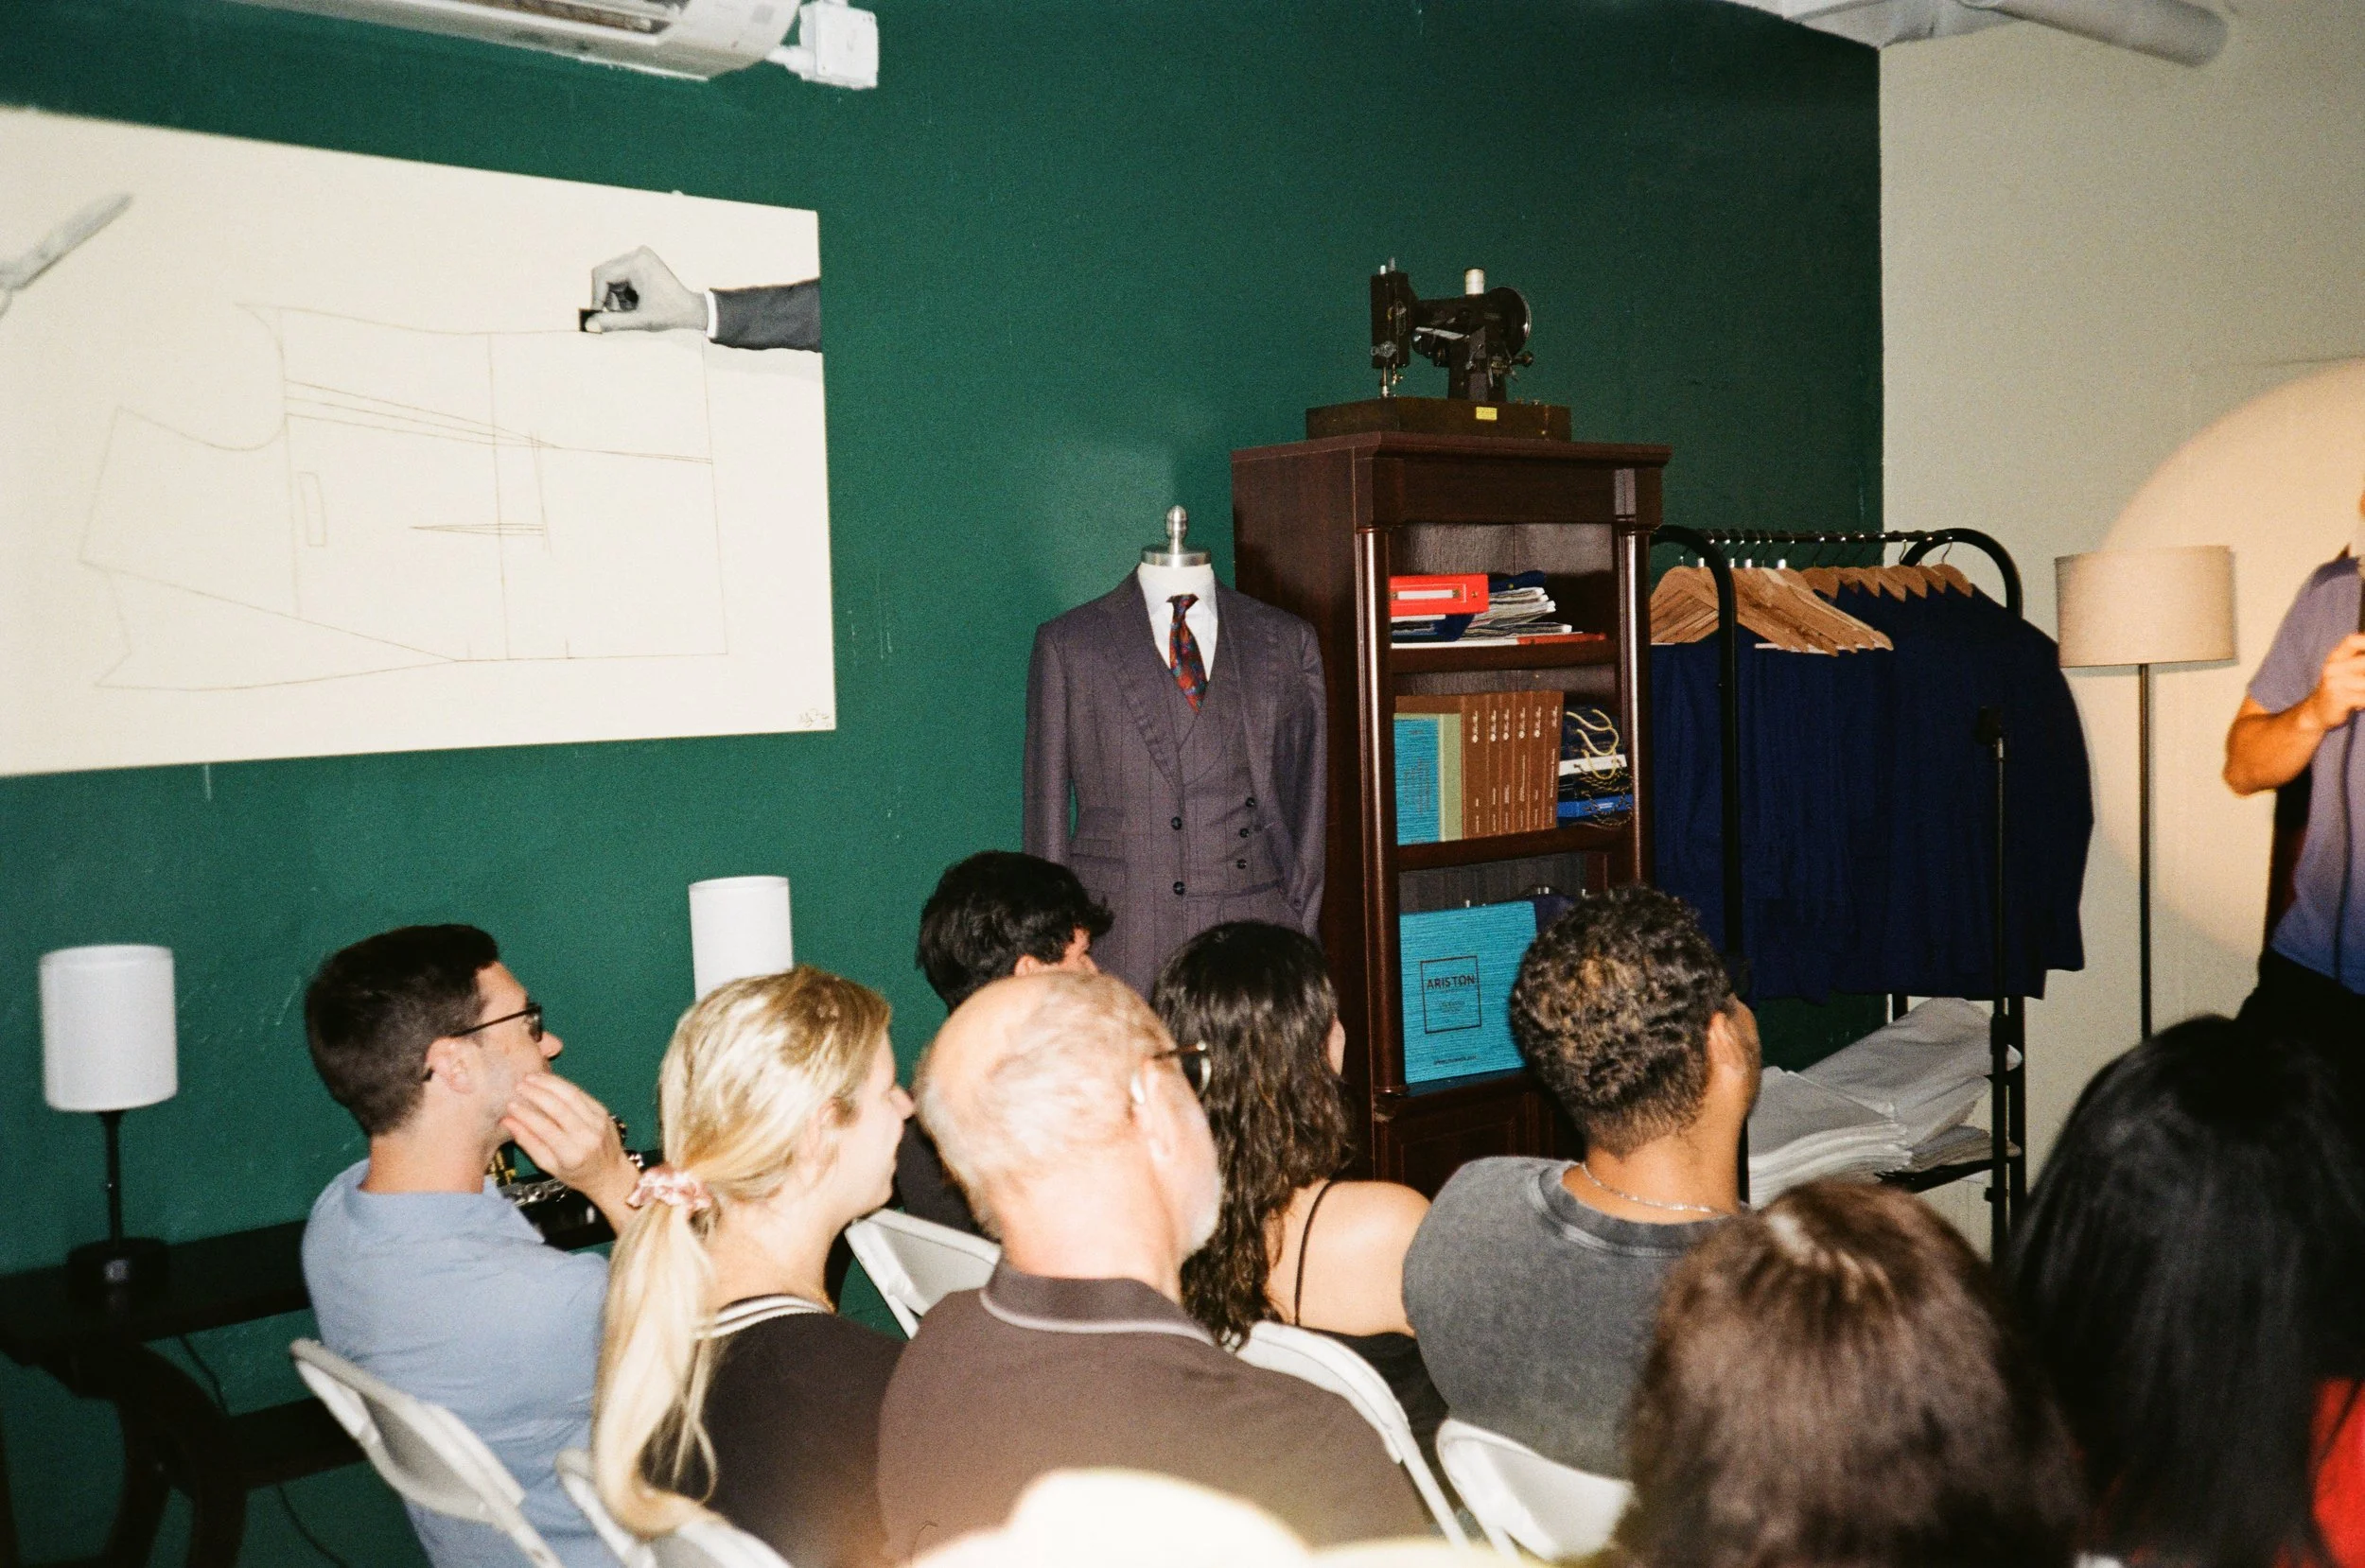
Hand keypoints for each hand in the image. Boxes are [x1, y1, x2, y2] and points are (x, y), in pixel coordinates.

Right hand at [502, 1073, 636, 1224]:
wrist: (611, 1173)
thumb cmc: (577, 1173)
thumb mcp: (549, 1166)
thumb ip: (528, 1143)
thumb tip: (508, 1121)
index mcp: (572, 1155)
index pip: (545, 1129)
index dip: (526, 1115)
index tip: (510, 1105)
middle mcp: (588, 1136)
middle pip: (559, 1108)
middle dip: (536, 1093)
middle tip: (519, 1086)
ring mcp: (598, 1122)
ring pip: (571, 1095)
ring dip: (549, 1083)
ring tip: (531, 1078)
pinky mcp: (603, 1111)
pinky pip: (581, 1093)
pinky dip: (562, 1085)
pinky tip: (548, 1080)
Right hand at [584, 248, 705, 333]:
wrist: (692, 309)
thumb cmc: (671, 314)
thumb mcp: (640, 320)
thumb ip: (613, 322)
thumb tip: (588, 324)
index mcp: (638, 263)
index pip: (603, 276)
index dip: (597, 297)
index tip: (596, 314)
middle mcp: (638, 254)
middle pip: (604, 273)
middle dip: (606, 296)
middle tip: (618, 314)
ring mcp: (640, 256)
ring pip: (610, 276)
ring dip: (614, 296)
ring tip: (631, 309)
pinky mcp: (641, 261)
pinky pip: (620, 276)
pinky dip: (622, 292)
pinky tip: (635, 302)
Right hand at [2306, 633, 2364, 731]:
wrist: (2316, 711)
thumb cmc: (2338, 688)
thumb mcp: (2346, 670)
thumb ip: (2360, 661)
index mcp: (2336, 657)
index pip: (2352, 641)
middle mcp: (2333, 668)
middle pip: (2364, 661)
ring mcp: (2334, 683)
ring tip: (2364, 691)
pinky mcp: (2338, 699)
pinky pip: (2364, 698)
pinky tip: (2361, 704)